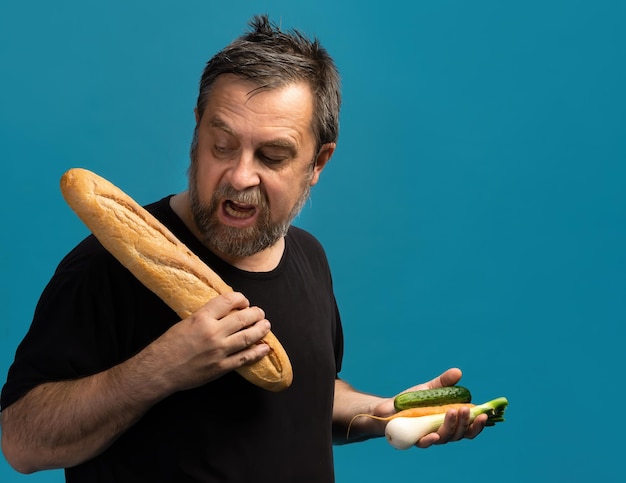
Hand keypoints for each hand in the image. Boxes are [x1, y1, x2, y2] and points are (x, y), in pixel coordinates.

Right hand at [151, 291, 270, 392]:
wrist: (159, 370)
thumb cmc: (168, 346)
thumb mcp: (185, 322)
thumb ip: (206, 316)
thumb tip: (224, 311)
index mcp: (202, 318)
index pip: (228, 301)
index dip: (241, 298)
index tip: (244, 301)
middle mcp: (213, 332)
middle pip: (243, 318)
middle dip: (256, 313)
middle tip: (260, 313)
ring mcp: (219, 351)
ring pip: (248, 336)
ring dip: (261, 329)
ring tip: (266, 325)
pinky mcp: (221, 367)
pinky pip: (245, 358)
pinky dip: (258, 352)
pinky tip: (265, 348)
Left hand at [372, 368, 486, 446]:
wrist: (389, 408)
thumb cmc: (413, 401)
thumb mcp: (430, 389)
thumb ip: (444, 383)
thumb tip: (458, 372)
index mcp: (450, 423)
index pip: (469, 427)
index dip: (478, 423)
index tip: (485, 413)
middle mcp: (443, 432)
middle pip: (460, 433)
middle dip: (465, 422)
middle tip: (465, 409)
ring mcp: (429, 437)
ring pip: (445, 437)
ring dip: (451, 426)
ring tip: (452, 411)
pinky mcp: (415, 439)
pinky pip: (425, 443)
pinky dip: (431, 440)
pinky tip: (434, 434)